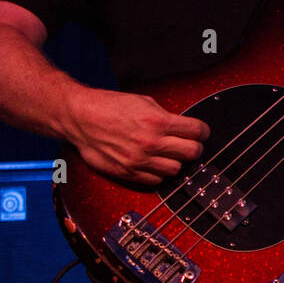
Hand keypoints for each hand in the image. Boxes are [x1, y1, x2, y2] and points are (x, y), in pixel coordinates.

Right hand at [64, 87, 209, 186]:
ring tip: (168, 154)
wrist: (80, 118)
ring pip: (176, 170)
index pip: (196, 131)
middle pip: (192, 153)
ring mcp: (140, 160)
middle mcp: (151, 143)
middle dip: (193, 147)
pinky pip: (156, 181)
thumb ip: (165, 116)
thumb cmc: (109, 106)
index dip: (202, 131)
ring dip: (175, 162)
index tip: (201, 132)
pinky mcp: (128, 173)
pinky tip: (154, 163)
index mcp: (158, 121)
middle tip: (188, 144)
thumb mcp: (143, 102)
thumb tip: (183, 127)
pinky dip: (158, 173)